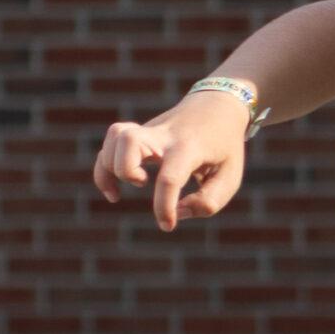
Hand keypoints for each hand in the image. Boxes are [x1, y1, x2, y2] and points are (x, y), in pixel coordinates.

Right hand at [93, 93, 253, 230]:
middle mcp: (165, 135)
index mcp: (190, 147)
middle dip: (126, 170)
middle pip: (130, 141)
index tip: (167, 226)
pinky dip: (104, 166)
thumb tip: (177, 213)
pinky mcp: (140, 133)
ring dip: (110, 166)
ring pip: (116, 136)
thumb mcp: (230, 177)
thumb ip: (208, 201)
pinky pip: (111, 141)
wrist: (217, 107)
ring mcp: (149, 130)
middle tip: (143, 183)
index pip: (170, 177)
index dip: (164, 206)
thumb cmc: (225, 148)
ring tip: (123, 190)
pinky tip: (113, 190)